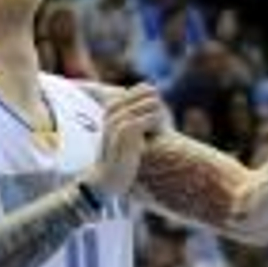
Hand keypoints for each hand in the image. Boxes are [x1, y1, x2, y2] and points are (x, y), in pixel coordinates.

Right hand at [86, 84, 166, 201]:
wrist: (108, 178)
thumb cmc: (123, 154)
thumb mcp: (127, 128)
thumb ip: (137, 109)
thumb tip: (154, 89)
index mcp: (113, 105)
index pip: (146, 88)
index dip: (155, 105)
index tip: (150, 122)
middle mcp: (114, 108)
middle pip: (152, 94)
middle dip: (158, 110)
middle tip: (153, 130)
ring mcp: (119, 117)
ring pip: (154, 104)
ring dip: (159, 120)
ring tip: (150, 136)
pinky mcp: (127, 129)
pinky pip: (153, 117)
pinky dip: (157, 127)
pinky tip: (150, 140)